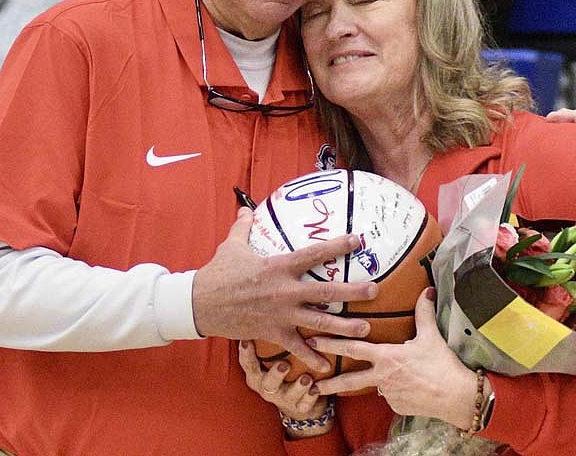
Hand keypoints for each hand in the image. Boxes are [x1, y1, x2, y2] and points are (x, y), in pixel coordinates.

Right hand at [193, 208, 377, 372]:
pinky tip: (326, 366)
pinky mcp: (273, 333)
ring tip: (365, 328)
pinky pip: (297, 347)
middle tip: (376, 289)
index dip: (338, 246)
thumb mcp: (231, 246)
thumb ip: (243, 228)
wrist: (200, 303)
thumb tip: (246, 209)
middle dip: (354, 291)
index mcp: (279, 267)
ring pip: (320, 322)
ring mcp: (281, 314)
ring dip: (344, 326)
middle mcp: (286, 291)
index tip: (359, 241)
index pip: (315, 254)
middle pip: (327, 292)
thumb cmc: (217, 273)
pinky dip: (312, 358)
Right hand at [239, 340, 330, 437]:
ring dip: (297, 386)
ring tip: (307, 378)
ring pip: (288, 395)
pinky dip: (311, 398)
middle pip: (266, 382)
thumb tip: (268, 300)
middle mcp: (267, 386)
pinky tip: (317, 390)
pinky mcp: (300, 408)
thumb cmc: (283, 366)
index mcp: (256, 373)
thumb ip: (270, 333)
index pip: (248, 363)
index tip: (246, 341)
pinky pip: (305, 405)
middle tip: (284, 364)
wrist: (298, 401)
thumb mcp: (273, 352)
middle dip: (275, 374)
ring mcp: (283, 399)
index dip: (246, 354)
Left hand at [311, 288, 477, 430]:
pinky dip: (393, 390)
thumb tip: (426, 290)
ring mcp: (389, 394)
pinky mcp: (398, 407)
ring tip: (364, 384)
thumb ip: (423, 312)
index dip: (330, 344)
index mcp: (386, 356)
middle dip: (329, 382)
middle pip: (349, 380)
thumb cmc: (441, 365)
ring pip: (373, 387)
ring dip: (367, 385)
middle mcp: (382, 377)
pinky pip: (391, 396)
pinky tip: (405, 387)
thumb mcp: (431, 336)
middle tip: (310, 384)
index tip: (312, 341)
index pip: (352, 348)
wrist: (455, 396)